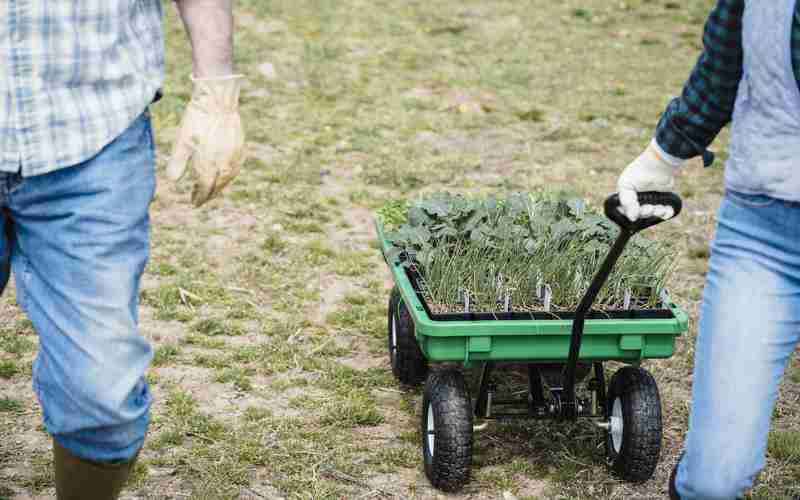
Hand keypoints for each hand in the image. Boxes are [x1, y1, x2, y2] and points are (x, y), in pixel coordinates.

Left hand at [167, 75, 245, 206]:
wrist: (218, 101)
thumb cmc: (196, 120)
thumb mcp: (182, 141)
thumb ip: (177, 163)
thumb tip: (173, 181)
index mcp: (208, 165)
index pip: (204, 188)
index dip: (198, 197)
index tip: (193, 202)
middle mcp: (223, 165)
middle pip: (217, 186)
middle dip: (209, 194)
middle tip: (202, 199)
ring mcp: (234, 158)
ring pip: (228, 179)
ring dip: (220, 187)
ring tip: (213, 189)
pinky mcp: (240, 149)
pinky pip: (235, 169)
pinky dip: (228, 176)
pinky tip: (224, 174)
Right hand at [617, 140, 682, 220]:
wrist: (659, 163)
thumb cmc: (639, 171)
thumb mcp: (626, 186)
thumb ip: (627, 203)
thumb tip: (632, 218)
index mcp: (628, 196)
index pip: (627, 212)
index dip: (631, 214)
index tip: (636, 213)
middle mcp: (639, 198)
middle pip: (641, 214)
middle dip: (646, 213)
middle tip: (650, 208)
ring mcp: (652, 199)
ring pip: (654, 213)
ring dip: (657, 213)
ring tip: (660, 208)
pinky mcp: (664, 198)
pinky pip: (666, 211)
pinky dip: (667, 212)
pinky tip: (666, 209)